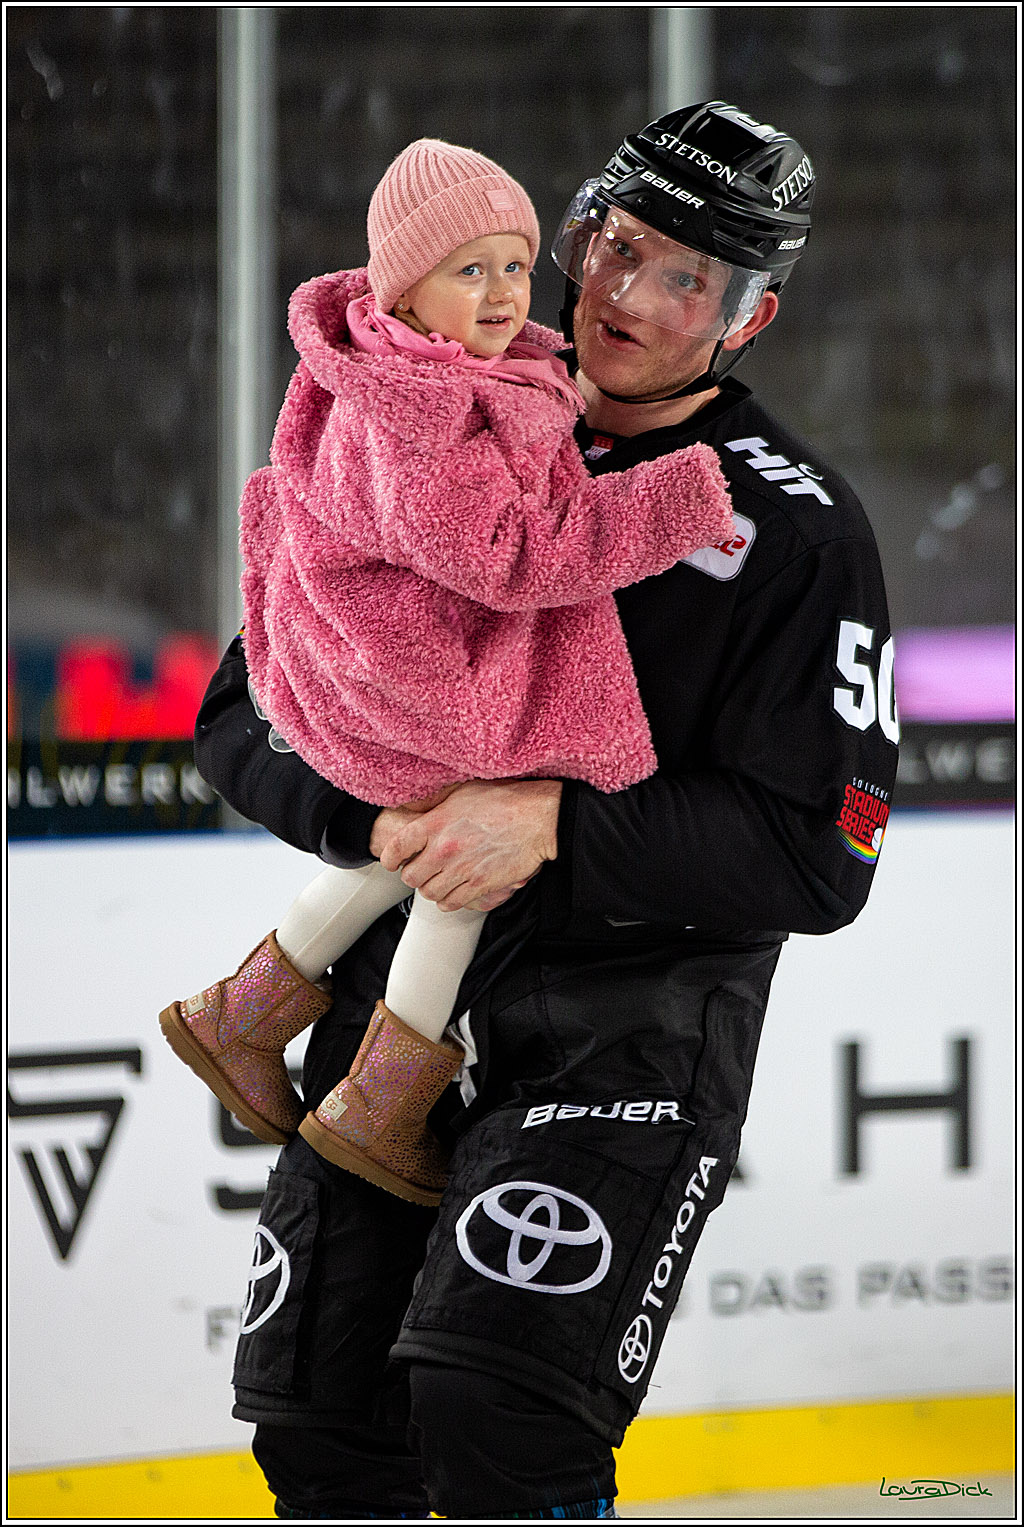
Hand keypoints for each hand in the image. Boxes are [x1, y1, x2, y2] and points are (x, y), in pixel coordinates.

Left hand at [371, 778, 561, 911]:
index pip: (397, 847)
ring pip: (429, 893)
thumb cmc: (506, 800)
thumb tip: (411, 807)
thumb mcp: (462, 791)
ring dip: (431, 889)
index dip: (390, 857)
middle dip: (414, 874)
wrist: (539, 819)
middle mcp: (444, 848)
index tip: (392, 861)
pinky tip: (453, 891)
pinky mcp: (479, 885)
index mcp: (436, 823)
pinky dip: (449, 901)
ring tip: (439, 880)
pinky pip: (451, 903)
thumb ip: (434, 802)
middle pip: (411, 876)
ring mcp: (461, 869)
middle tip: (422, 870)